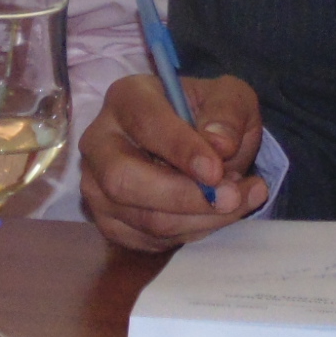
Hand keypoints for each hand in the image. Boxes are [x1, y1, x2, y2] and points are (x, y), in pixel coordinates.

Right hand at [79, 72, 266, 252]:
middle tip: (231, 198)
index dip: (180, 149)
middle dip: (182, 196)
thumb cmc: (209, 117)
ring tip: (238, 201)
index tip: (215, 170)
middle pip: (123, 179)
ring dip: (199, 218)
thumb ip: (228, 114)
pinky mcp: (109, 221)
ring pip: (143, 217)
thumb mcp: (231, 98)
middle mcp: (100, 141)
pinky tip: (213, 214)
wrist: (200, 148)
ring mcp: (97, 185)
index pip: (145, 123)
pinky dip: (190, 232)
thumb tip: (220, 144)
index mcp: (127, 98)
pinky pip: (149, 239)